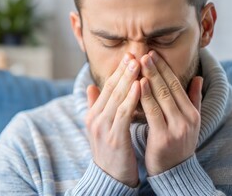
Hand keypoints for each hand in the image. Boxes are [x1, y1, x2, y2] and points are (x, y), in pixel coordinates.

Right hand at [85, 53, 140, 186]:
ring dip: (128, 78)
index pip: (107, 86)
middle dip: (124, 69)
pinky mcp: (114, 137)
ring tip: (139, 63)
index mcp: (93, 114)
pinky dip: (131, 97)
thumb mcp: (100, 128)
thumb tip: (91, 86)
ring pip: (117, 97)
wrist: (109, 179)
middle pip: (111, 88)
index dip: (119, 70)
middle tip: (135, 52)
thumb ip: (96, 106)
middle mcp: (95, 118)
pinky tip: (140, 85)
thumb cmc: (110, 152)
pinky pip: (123, 113)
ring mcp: (103, 128)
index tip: (130, 56)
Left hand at [139, 51, 202, 175]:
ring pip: (162, 97)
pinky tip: (138, 84)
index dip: (165, 68)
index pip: (177, 85)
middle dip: (156, 69)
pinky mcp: (163, 138)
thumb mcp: (190, 122)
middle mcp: (187, 119)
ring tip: (139, 63)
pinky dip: (146, 96)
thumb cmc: (178, 144)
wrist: (175, 173)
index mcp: (192, 113)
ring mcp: (176, 128)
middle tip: (144, 53)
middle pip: (169, 88)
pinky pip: (153, 112)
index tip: (153, 54)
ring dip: (150, 77)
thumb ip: (193, 99)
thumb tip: (199, 78)